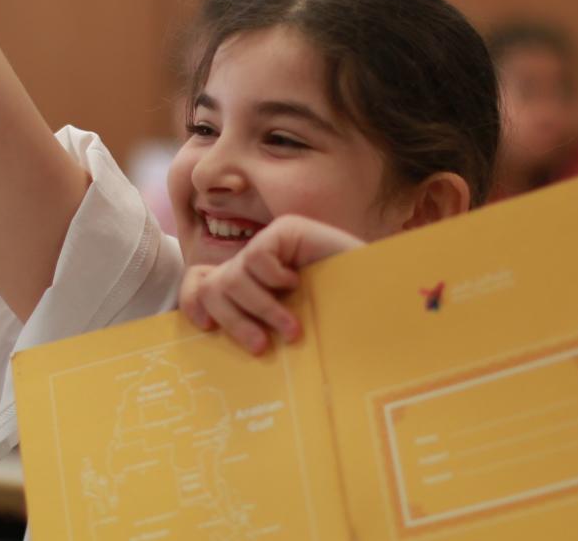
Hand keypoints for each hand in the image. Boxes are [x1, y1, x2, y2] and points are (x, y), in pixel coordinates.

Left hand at [177, 215, 363, 354]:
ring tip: (292, 329)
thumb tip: (208, 338)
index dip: (194, 303)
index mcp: (252, 285)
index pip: (201, 283)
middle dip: (232, 321)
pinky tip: (297, 283)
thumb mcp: (285, 334)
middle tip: (261, 347)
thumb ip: (253, 330)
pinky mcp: (287, 230)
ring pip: (231, 278)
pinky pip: (257, 258)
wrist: (383, 305)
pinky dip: (273, 279)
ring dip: (261, 310)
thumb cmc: (339, 326)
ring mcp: (272, 244)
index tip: (206, 327)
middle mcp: (257, 263)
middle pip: (212, 286)